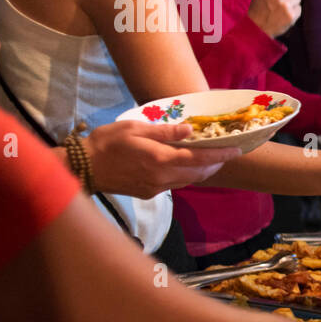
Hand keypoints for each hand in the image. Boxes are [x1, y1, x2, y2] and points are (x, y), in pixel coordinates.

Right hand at [83, 121, 241, 198]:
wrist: (83, 168)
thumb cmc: (107, 142)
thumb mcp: (135, 128)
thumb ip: (165, 132)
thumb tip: (190, 130)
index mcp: (160, 159)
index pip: (199, 158)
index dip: (221, 155)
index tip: (237, 150)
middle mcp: (162, 177)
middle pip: (199, 173)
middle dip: (215, 163)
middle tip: (226, 153)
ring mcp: (156, 188)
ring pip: (188, 180)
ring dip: (202, 171)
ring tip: (210, 158)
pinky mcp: (148, 193)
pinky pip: (175, 184)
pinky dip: (186, 174)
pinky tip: (185, 165)